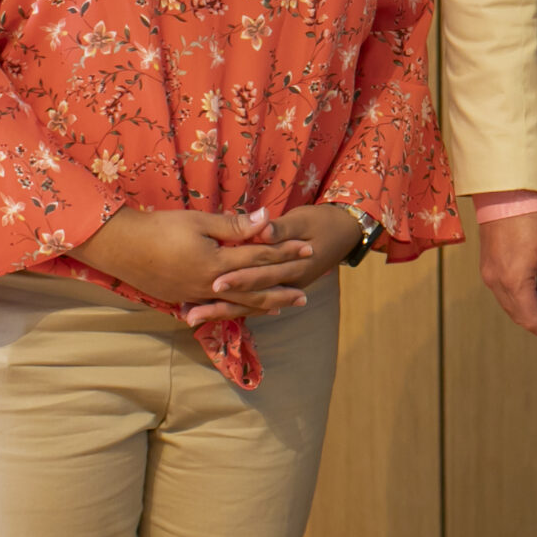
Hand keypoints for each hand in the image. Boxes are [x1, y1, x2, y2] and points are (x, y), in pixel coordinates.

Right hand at [70, 207, 316, 319]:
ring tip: (283, 307)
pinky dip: (236, 309)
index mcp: (216, 263)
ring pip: (236, 303)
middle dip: (282, 289)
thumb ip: (235, 225)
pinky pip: (217, 307)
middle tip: (305, 295)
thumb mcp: (199, 221)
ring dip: (262, 304)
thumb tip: (268, 219)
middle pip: (254, 289)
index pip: (260, 257)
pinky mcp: (181, 299)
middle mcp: (209, 285)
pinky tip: (244, 310)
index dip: (286, 253)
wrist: (119, 247)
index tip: (309, 249)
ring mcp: (194, 295)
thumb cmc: (160, 228)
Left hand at [186, 203, 366, 325]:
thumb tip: (263, 228)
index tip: (214, 282)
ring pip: (248, 306)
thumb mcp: (303, 220)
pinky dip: (231, 308)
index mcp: (295, 268)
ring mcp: (283, 289)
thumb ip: (280, 228)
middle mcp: (288, 285)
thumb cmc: (323, 222)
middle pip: (250, 298)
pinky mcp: (277, 288)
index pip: (262, 275)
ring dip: (219, 312)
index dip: (238, 279)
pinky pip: (252, 304)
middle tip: (192, 311)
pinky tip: (209, 311)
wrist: (345, 232)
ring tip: (191, 317)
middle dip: (220, 304)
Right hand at [479, 205, 536, 344]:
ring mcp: (488, 273)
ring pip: (509, 304)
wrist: (507, 192)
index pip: (530, 319)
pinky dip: (517, 299)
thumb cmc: (534, 218)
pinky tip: (531, 295)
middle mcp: (496, 282)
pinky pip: (502, 291)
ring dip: (527, 312)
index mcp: (513, 282)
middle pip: (517, 315)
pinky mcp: (487, 264)